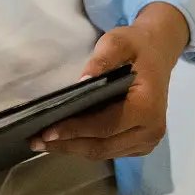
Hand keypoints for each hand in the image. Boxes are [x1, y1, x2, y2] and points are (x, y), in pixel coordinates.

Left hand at [29, 2, 190, 160]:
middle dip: (68, 144)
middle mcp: (150, 131)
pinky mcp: (141, 144)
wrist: (158, 52)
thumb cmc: (135, 46)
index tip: (47, 131)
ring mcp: (147, 141)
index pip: (105, 126)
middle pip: (103, 146)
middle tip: (36, 141)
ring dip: (74, 149)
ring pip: (105, 152)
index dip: (75, 130)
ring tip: (45, 143)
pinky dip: (87, 146)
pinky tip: (67, 139)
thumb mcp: (118, 42)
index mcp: (147, 108)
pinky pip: (111, 151)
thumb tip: (81, 83)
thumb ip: (101, 60)